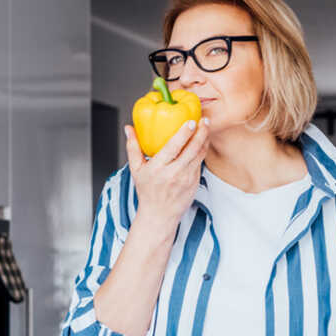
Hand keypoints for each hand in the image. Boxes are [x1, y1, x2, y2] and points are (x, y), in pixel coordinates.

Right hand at [124, 117, 209, 237]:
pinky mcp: (195, 183)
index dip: (184, 133)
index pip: (173, 147)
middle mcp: (173, 174)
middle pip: (192, 149)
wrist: (159, 215)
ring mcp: (186, 179)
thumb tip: (129, 129)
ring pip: (199, 155)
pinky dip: (203, 151)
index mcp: (158, 169)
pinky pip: (200, 163)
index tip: (190, 121)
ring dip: (205, 140)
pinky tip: (203, 141)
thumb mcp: (136, 170)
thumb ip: (133, 147)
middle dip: (201, 133)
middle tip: (204, 120)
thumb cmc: (147, 192)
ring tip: (206, 127)